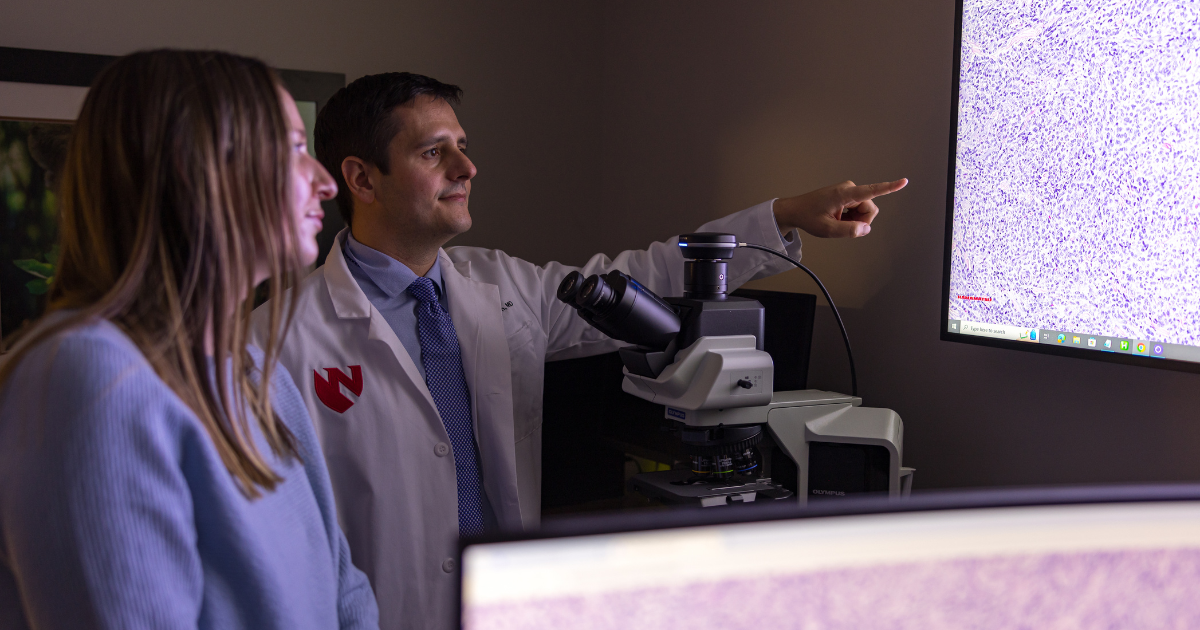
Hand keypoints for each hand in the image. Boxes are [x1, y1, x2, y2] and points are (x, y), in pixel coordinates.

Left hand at [772, 178, 907, 237]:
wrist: (795, 210)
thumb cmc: (808, 217)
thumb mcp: (827, 230)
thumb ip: (848, 231)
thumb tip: (866, 229)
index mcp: (844, 194)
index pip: (871, 191)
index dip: (889, 187)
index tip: (904, 181)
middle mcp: (849, 189)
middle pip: (869, 209)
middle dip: (860, 222)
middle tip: (841, 226)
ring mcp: (849, 191)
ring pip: (864, 211)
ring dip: (854, 220)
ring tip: (837, 221)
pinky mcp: (847, 194)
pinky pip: (858, 209)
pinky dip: (850, 217)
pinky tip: (837, 218)